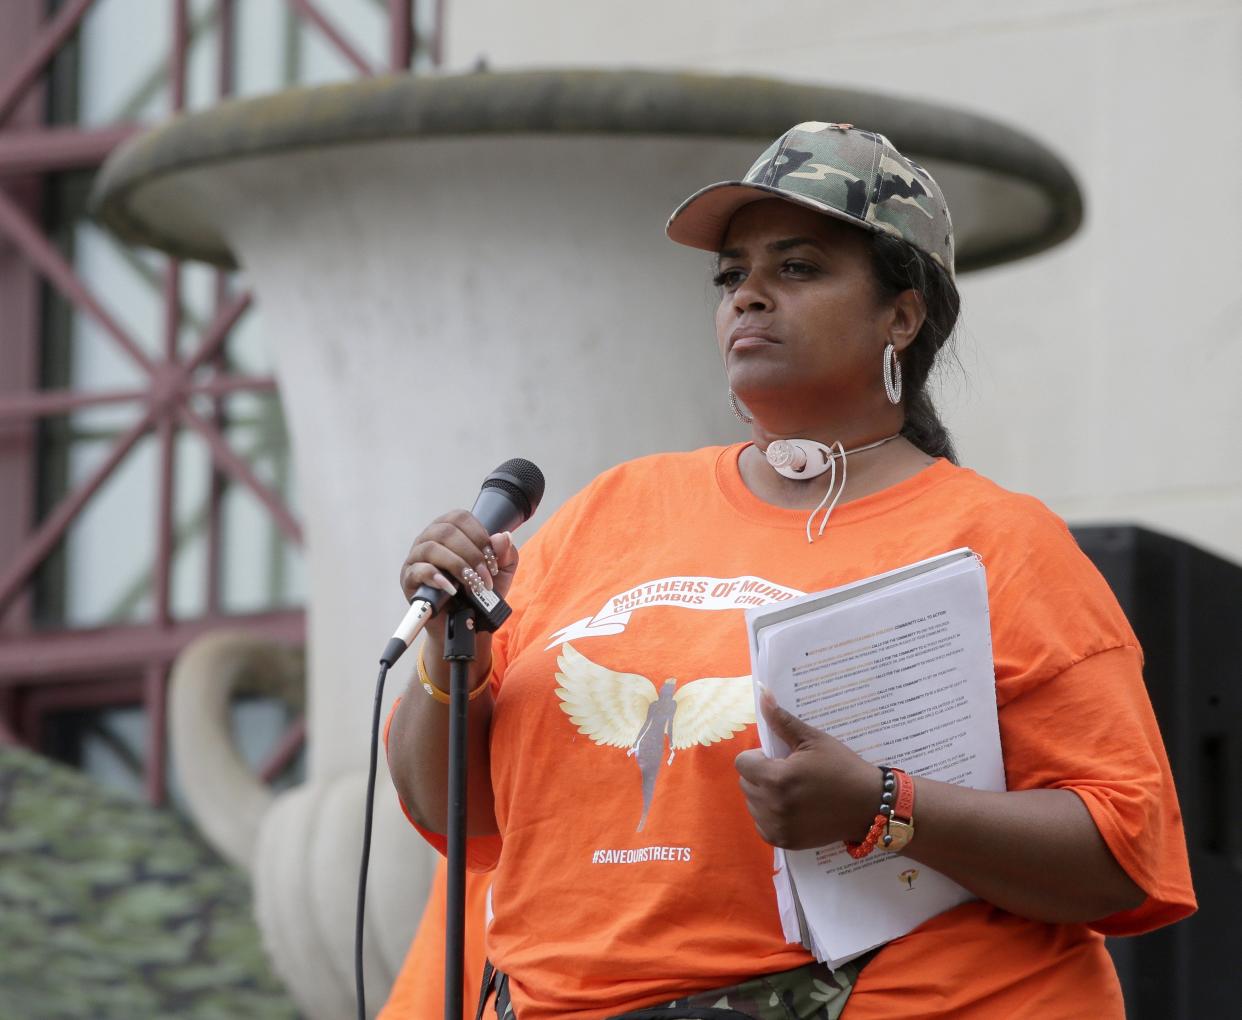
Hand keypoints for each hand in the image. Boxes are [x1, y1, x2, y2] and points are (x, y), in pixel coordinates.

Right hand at [398, 511, 519, 647]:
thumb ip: (504, 553)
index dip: (479, 536)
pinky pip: (418, 570)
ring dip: (457, 566)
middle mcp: (429, 538)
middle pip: (446, 531)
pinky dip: (437, 577)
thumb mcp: (500, 572)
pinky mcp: (409, 579)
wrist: (467, 622)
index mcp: (449, 529)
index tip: (492, 559)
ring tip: (472, 583)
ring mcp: (416, 557)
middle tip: (485, 576)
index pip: (460, 518)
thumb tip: (503, 537)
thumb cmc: (480, 591)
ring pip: (431, 548)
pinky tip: (452, 588)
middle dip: (471, 554)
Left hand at [734, 688, 879, 850]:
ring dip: (764, 795)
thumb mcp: (813, 739)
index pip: (742, 764)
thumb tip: (762, 692)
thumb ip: (782, 720)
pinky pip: (761, 824)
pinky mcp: (783, 842)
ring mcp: (777, 827)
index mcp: (777, 778)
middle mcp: (773, 806)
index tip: (780, 758)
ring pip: (751, 804)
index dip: (759, 757)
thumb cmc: (841, 768)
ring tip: (792, 791)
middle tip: (789, 773)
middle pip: (745, 783)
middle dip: (761, 774)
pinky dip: (770, 815)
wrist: (869, 805)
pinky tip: (792, 808)